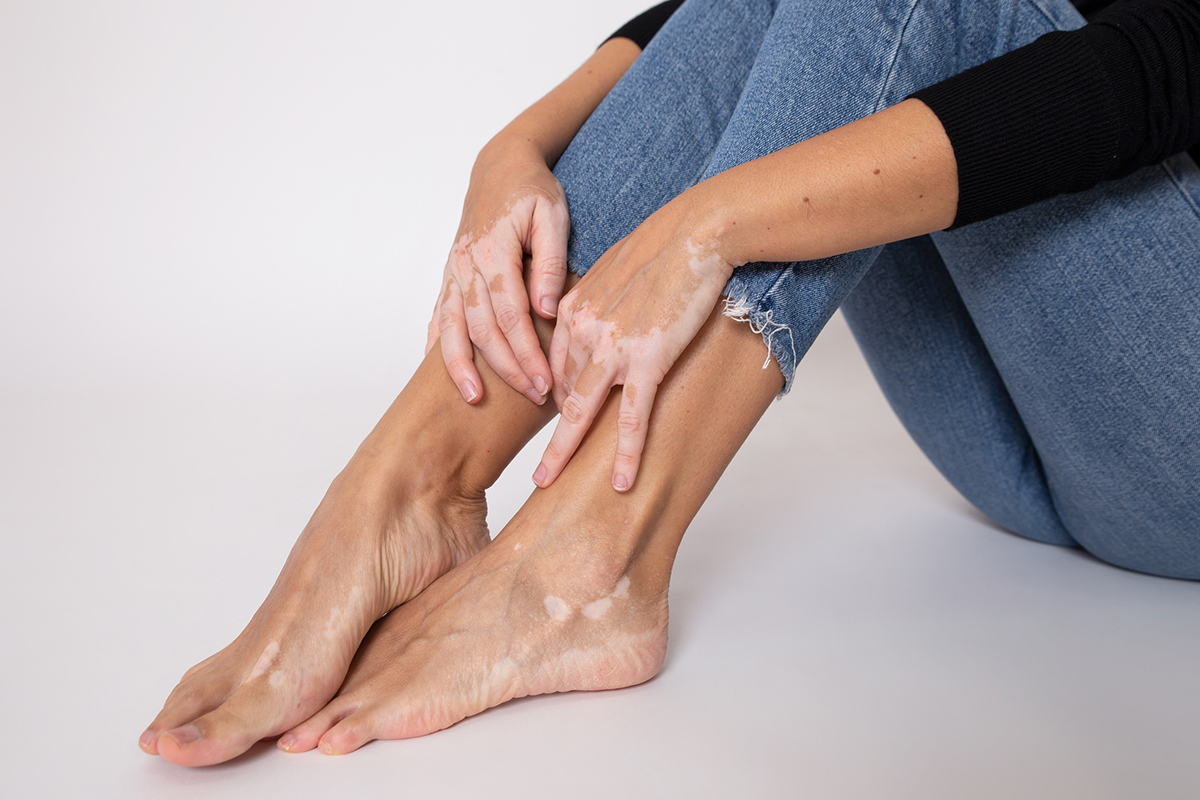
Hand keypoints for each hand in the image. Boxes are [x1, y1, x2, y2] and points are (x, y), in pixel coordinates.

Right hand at [428, 143, 569, 404]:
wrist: (499, 166)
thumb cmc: (532, 191)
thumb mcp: (553, 216)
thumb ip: (549, 262)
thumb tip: (545, 310)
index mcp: (493, 250)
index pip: (510, 314)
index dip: (526, 352)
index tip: (546, 380)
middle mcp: (465, 264)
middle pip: (482, 328)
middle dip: (506, 367)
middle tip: (533, 395)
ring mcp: (452, 271)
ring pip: (451, 326)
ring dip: (461, 366)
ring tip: (474, 399)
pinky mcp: (449, 276)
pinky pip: (438, 316)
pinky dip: (438, 345)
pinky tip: (442, 374)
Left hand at [533, 195, 736, 491]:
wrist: (698, 231)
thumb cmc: (668, 244)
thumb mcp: (619, 268)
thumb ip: (604, 299)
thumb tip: (611, 315)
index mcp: (574, 306)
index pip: (555, 362)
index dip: (557, 394)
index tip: (561, 418)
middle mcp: (584, 328)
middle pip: (559, 392)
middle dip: (549, 433)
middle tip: (540, 470)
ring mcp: (614, 346)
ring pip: (581, 411)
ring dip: (564, 452)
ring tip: (549, 483)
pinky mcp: (649, 358)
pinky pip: (633, 416)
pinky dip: (627, 452)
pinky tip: (622, 481)